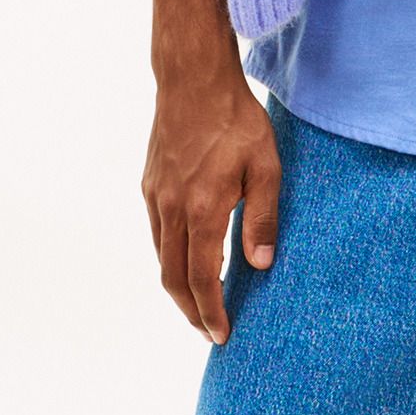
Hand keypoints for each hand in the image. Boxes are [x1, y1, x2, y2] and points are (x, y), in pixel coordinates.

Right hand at [142, 61, 280, 344]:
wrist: (192, 79)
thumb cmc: (236, 120)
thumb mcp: (266, 167)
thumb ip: (264, 217)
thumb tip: (261, 264)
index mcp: (202, 209)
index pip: (202, 277)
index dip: (211, 311)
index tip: (221, 335)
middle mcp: (170, 208)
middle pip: (173, 278)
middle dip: (190, 311)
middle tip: (209, 331)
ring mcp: (155, 197)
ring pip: (161, 257)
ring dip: (179, 286)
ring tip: (201, 302)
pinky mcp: (149, 185)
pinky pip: (157, 234)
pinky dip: (171, 258)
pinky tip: (190, 259)